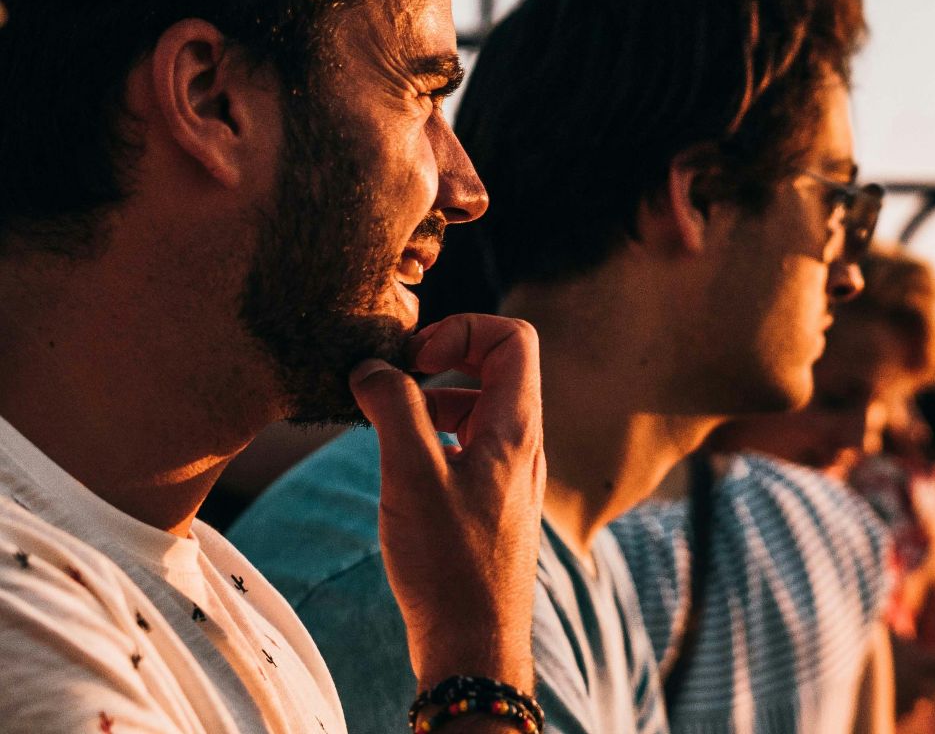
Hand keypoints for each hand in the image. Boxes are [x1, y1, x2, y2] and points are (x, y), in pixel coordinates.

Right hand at [350, 314, 545, 692]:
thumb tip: (372, 367)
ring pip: (476, 409)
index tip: (412, 360)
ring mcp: (508, 474)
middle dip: (441, 360)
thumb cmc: (448, 565)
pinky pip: (465, 446)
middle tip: (392, 380)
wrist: (473, 644)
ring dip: (430, 401)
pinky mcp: (489, 503)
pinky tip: (396, 466)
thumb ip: (394, 410)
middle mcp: (522, 445)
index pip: (512, 338)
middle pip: (495, 367)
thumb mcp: (412, 476)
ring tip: (383, 424)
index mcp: (516, 428)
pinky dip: (431, 438)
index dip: (462, 330)